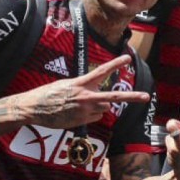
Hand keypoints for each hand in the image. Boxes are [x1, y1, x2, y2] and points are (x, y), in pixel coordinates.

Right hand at [13, 55, 149, 128]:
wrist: (33, 108)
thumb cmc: (48, 95)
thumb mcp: (66, 85)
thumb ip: (84, 88)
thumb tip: (99, 95)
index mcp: (80, 83)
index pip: (102, 71)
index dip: (115, 64)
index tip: (128, 59)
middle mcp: (85, 96)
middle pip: (113, 96)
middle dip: (131, 97)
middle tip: (146, 97)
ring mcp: (85, 110)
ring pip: (104, 108)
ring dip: (98, 107)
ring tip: (79, 105)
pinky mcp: (82, 120)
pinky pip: (96, 116)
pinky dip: (92, 115)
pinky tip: (76, 113)